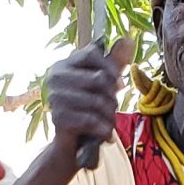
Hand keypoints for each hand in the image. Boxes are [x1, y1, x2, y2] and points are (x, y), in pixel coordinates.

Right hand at [45, 36, 132, 153]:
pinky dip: (103, 129)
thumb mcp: (101, 85)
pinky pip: (90, 120)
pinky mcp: (58, 118)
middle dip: (112, 97)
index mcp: (63, 65)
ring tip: (110, 123)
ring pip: (97, 101)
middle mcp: (55, 78)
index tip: (120, 84)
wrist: (71, 144)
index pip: (91, 54)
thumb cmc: (87, 109)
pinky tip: (106, 133)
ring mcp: (55, 98)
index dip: (111, 67)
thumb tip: (128, 40)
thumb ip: (114, 63)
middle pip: (98, 79)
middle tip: (113, 108)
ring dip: (110, 116)